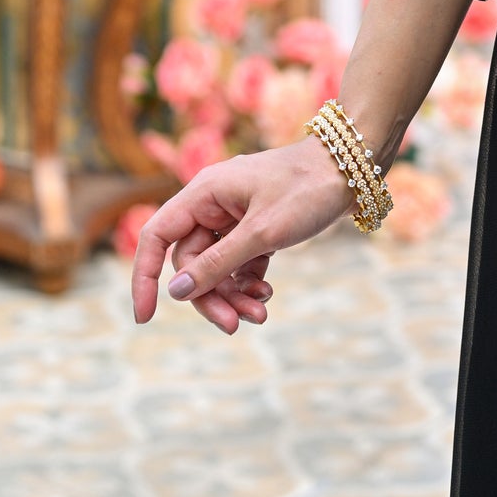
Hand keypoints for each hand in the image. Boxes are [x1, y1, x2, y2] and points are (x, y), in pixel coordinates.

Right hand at [131, 137, 351, 334]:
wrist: (352, 170)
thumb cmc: (306, 190)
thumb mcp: (262, 232)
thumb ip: (218, 263)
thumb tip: (175, 291)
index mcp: (204, 194)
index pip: (157, 237)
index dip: (144, 276)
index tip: (145, 317)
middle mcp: (214, 204)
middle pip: (191, 262)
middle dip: (210, 296)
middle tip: (234, 326)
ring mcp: (235, 217)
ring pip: (216, 268)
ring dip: (232, 295)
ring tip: (259, 315)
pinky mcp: (256, 228)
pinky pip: (239, 264)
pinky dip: (248, 283)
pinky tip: (266, 297)